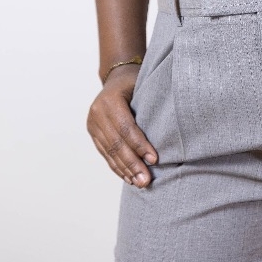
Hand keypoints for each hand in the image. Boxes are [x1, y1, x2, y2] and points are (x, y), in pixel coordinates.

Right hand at [87, 65, 158, 186]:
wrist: (117, 77)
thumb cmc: (136, 82)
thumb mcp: (143, 86)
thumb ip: (149, 107)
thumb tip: (168, 132)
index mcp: (110, 100)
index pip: (126, 128)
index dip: (140, 145)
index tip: (154, 159)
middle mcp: (97, 113)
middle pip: (116, 143)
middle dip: (132, 164)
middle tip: (146, 180)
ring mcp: (93, 124)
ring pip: (110, 152)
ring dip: (125, 170)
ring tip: (139, 183)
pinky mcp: (93, 133)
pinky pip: (105, 153)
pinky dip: (117, 167)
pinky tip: (128, 177)